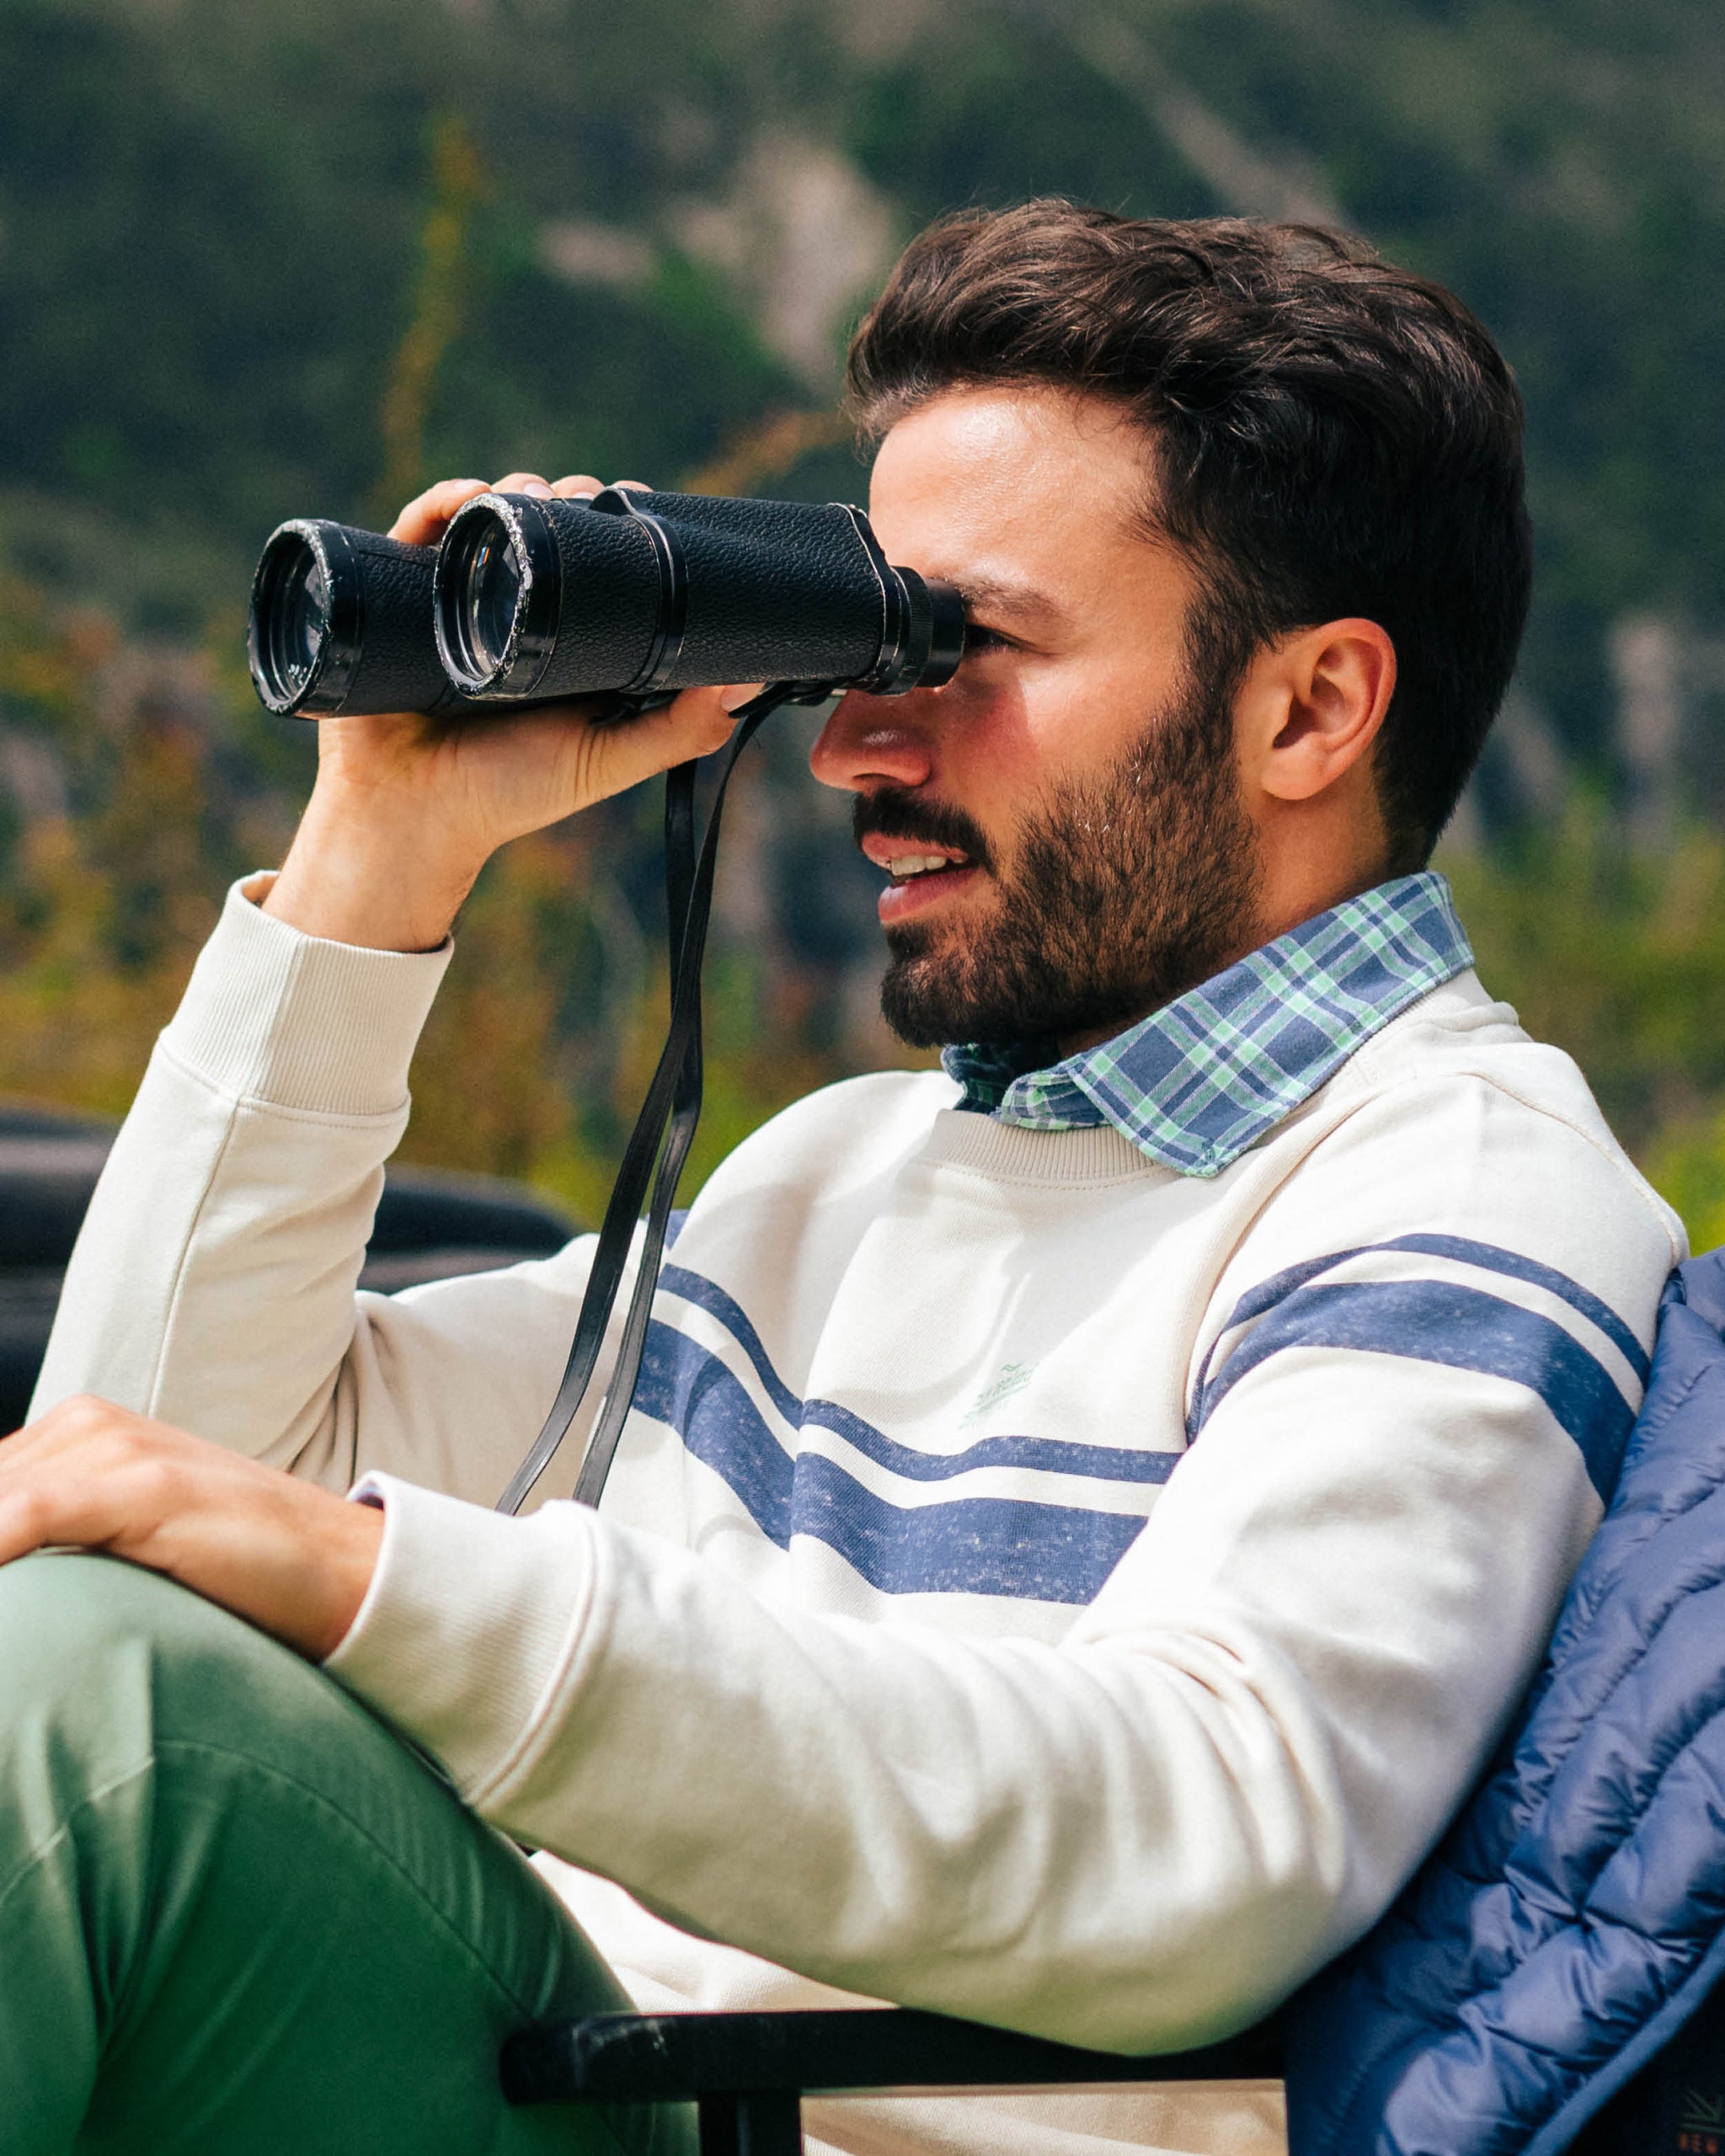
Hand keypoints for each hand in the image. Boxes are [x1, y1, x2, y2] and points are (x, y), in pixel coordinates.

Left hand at [0, 1396, 383, 1660]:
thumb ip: (53, 1549)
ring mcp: (110, 1449)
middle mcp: (79, 1430)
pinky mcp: (144, 1484)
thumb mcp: (122, 1554)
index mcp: (66, 1442)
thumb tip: (17, 1590)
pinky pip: (21, 1516)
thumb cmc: (231, 1576)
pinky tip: (2, 1603)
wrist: (344, 1571)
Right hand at [264, 470, 757, 952]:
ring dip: (516, 491)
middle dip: (572, 497)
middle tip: (588, 498)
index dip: (622, 522)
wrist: (413, 817)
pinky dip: (444, 502)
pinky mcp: (404, 593)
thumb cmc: (511, 793)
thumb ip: (678, 731)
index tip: (643, 502)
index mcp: (571, 635)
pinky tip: (470, 497)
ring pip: (493, 520)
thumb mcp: (608, 762)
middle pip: (551, 526)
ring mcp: (460, 598)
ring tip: (533, 494)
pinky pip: (421, 532)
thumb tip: (747, 678)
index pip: (604, 559)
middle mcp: (519, 609)